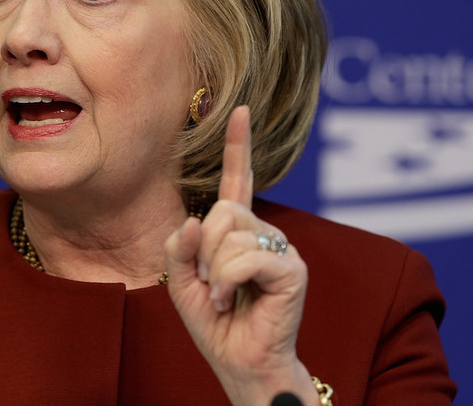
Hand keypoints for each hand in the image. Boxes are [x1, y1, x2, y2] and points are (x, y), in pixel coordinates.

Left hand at [164, 106, 314, 405]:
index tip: (239, 109)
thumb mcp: (182, 283)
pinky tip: (235, 301)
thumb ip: (180, 249)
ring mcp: (280, 248)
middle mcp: (262, 232)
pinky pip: (246, 256)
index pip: (236, 180)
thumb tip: (195, 218)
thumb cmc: (215, 324)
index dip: (237, 146)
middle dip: (204, 250)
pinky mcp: (292, 268)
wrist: (240, 363)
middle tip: (211, 283)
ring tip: (225, 296)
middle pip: (222, 210)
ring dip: (215, 271)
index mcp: (237, 231)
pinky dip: (229, 281)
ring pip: (231, 234)